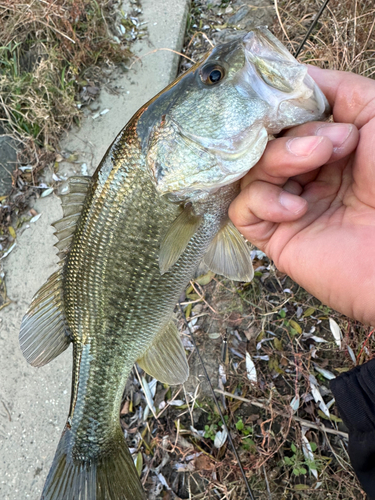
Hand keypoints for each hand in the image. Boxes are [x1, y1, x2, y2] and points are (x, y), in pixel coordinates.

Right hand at [229, 67, 374, 324]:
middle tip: (331, 143)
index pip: (284, 120)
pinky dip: (263, 200)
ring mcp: (288, 204)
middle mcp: (306, 175)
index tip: (291, 99)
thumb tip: (296, 75)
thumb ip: (340, 89)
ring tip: (318, 163)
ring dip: (280, 160)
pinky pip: (242, 208)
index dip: (283, 107)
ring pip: (251, 170)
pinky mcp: (273, 236)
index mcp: (329, 148)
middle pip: (265, 142)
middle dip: (294, 135)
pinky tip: (298, 209)